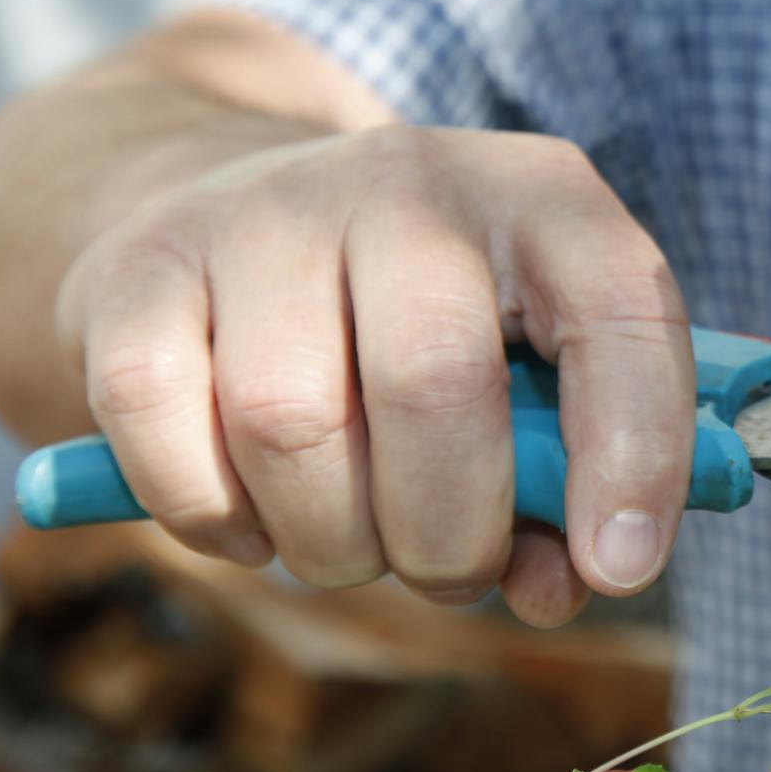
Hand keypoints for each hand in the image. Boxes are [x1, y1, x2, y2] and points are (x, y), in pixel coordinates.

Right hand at [56, 126, 693, 625]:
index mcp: (543, 202)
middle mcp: (406, 183)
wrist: (251, 213)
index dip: (634, 453)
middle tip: (454, 574)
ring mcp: (261, 215)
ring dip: (336, 545)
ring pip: (289, 426)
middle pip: (432, 382)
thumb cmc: (440, 333)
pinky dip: (220, 523)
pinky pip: (168, 439)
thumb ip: (570, 491)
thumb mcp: (535, 379)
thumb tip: (557, 589)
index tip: (618, 570)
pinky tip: (259, 522)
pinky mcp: (136, 271)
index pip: (621, 309)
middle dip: (452, 535)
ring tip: (359, 547)